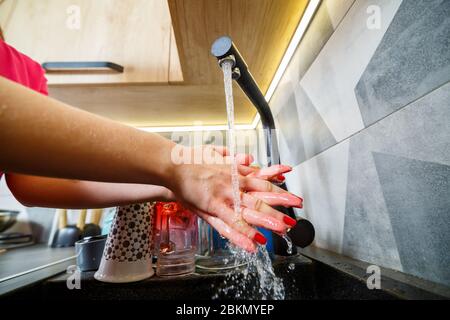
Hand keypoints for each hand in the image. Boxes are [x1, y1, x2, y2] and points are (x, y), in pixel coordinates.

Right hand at [167, 146, 302, 252]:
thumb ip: (234, 159)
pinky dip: (244, 233)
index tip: (291, 194)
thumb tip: (249, 158)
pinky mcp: (212, 206)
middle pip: (262, 196)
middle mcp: (234, 184)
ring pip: (250, 210)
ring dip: (268, 220)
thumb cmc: (193, 161)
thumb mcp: (217, 155)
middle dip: (281, 206)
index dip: (279, 189)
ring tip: (283, 230)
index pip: (263, 180)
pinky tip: (254, 243)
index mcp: (236, 173)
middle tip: (295, 214)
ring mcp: (224, 195)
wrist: (174, 165)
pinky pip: (231, 223)